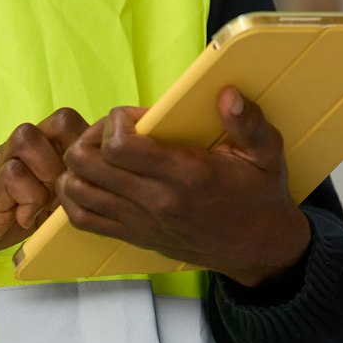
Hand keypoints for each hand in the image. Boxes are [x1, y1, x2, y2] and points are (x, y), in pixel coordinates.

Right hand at [0, 107, 89, 280]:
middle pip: (61, 119)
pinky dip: (26, 202)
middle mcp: (17, 150)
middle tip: (65, 190)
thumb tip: (96, 190)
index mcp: (32, 152)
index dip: (89, 147)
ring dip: (47, 174)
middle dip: (73, 156)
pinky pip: (14, 175)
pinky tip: (19, 219)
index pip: (74, 124)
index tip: (87, 182)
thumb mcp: (32, 203)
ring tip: (41, 204)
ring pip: (31, 136)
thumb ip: (57, 190)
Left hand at [58, 88, 310, 289]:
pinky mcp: (133, 237)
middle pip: (87, 164)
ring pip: (76, 191)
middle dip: (92, 135)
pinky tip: (94, 180)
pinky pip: (83, 219)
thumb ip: (249, 122)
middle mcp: (156, 201)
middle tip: (115, 130)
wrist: (258, 249)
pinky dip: (75, 197)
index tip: (136, 116)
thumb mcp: (267, 154)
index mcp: (186, 175)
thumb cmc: (259, 196)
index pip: (120, 146)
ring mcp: (140, 222)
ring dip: (80, 164)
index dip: (116, 121)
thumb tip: (228, 94)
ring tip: (103, 153)